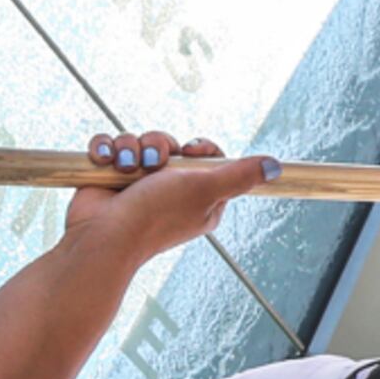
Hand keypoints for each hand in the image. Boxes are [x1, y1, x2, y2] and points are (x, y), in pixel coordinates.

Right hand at [70, 129, 271, 263]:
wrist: (104, 237)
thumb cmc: (156, 216)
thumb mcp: (205, 190)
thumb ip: (240, 176)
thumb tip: (275, 167)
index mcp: (199, 197)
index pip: (207, 157)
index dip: (199, 148)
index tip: (192, 151)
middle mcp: (169, 189)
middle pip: (170, 143)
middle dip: (159, 145)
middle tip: (154, 163)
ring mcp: (138, 183)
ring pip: (138, 140)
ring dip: (130, 147)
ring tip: (126, 167)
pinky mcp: (111, 178)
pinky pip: (110, 146)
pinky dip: (105, 150)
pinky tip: (105, 162)